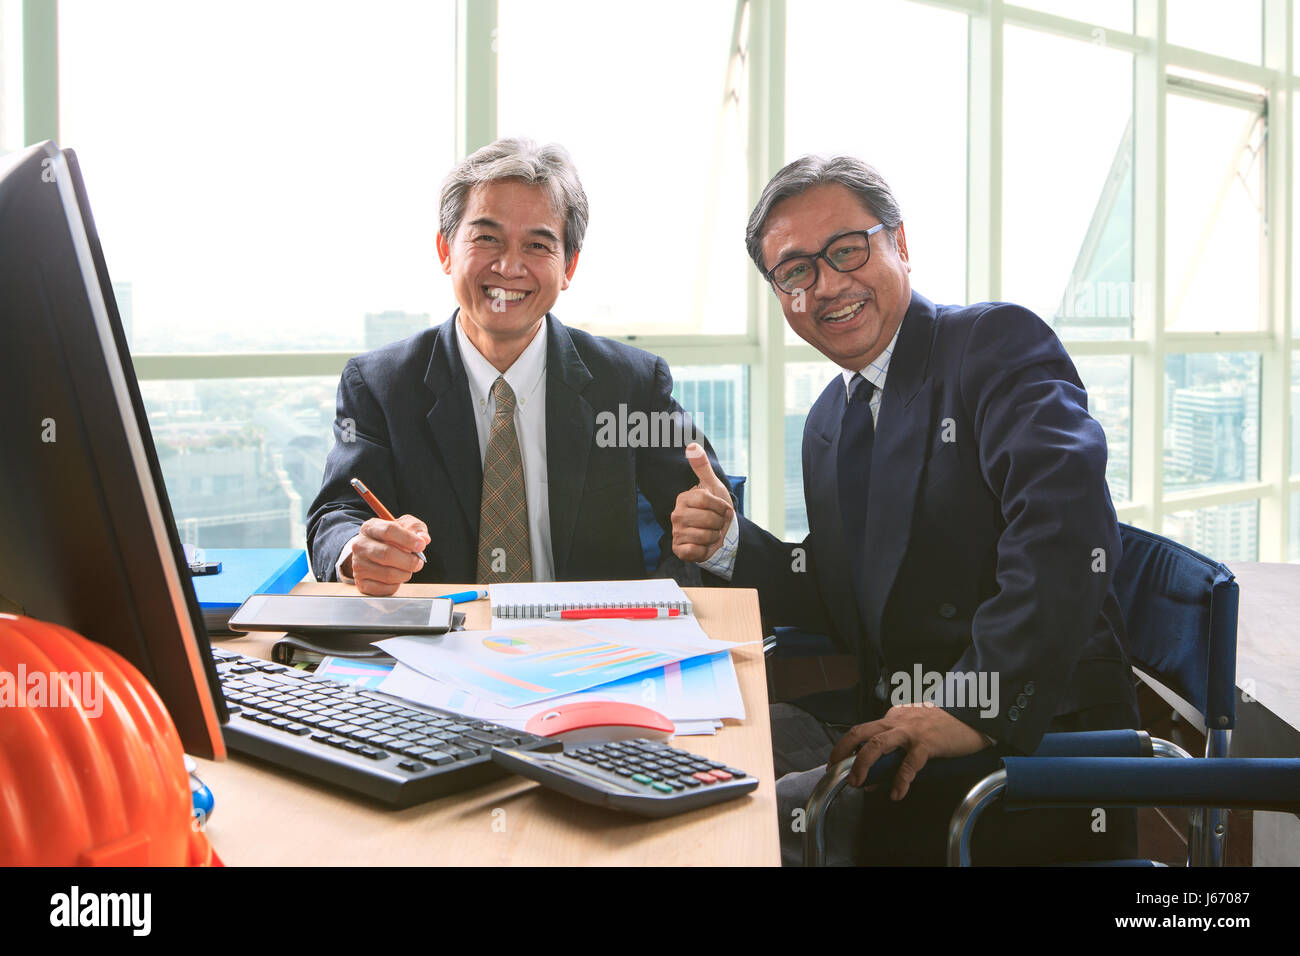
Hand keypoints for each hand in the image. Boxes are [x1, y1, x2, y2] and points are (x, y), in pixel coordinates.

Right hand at [347, 515, 429, 595]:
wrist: (370, 552)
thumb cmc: (390, 539)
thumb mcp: (403, 526)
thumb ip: (415, 528)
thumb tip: (424, 538)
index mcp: (370, 528)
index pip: (388, 531)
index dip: (408, 539)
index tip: (421, 545)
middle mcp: (360, 546)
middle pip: (386, 554)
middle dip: (409, 560)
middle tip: (418, 562)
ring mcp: (358, 565)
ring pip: (388, 574)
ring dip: (405, 574)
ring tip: (408, 569)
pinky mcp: (362, 583)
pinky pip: (385, 589)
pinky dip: (397, 585)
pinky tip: (397, 577)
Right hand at [670, 443, 733, 562]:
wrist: (720, 535)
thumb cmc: (717, 510)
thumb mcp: (713, 487)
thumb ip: (703, 467)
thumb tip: (692, 445)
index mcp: (683, 498)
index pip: (706, 500)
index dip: (721, 506)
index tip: (723, 509)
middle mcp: (676, 515)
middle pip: (707, 519)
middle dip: (719, 523)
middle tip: (717, 523)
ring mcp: (676, 532)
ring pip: (705, 535)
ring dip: (714, 537)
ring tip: (711, 534)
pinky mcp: (679, 549)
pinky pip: (695, 551)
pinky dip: (705, 550)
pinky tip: (703, 545)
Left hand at [827, 703, 989, 800]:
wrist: (972, 716)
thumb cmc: (943, 726)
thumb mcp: (915, 734)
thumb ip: (895, 753)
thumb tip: (875, 778)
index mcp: (892, 718)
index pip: (863, 731)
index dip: (847, 748)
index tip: (838, 764)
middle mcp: (896, 722)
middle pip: (860, 732)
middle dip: (842, 750)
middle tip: (834, 769)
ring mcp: (910, 732)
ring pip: (877, 745)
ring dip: (862, 765)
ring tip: (857, 783)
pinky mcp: (926, 744)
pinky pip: (909, 764)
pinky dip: (900, 780)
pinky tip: (896, 793)